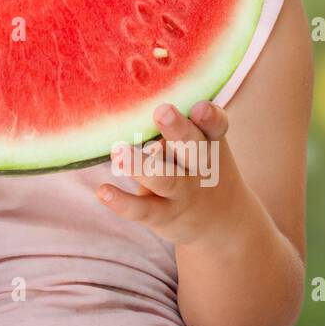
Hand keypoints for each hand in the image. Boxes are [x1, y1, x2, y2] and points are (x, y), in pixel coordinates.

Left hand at [95, 99, 251, 247]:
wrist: (221, 225)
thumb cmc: (197, 167)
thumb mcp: (200, 146)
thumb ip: (176, 124)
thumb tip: (134, 100)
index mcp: (209, 143)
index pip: (214, 127)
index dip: (210, 117)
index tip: (200, 107)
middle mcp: (199, 167)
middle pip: (192, 148)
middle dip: (178, 130)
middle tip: (162, 112)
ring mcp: (182, 192)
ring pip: (164, 179)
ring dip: (140, 165)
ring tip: (118, 152)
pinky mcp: (163, 215)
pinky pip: (142, 209)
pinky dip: (122, 202)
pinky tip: (103, 191)